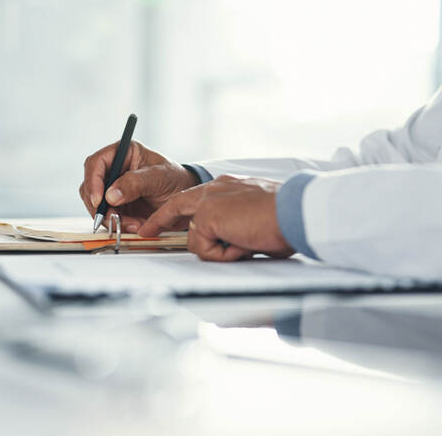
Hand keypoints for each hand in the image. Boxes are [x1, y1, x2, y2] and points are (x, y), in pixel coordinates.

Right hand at [79, 141, 198, 231]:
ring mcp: (114, 189)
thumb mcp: (159, 177)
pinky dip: (119, 224)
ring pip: (97, 205)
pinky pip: (108, 217)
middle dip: (101, 206)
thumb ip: (135, 183)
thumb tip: (110, 195)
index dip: (93, 181)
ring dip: (111, 218)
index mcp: (123, 153)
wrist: (184, 199)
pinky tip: (135, 226)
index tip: (100, 200)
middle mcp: (114, 169)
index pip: (96, 163)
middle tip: (114, 218)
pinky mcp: (117, 206)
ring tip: (134, 224)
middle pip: (91, 187)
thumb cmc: (176, 180)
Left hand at [139, 175, 294, 260]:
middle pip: (177, 206)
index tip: (168, 218)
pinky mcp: (207, 216)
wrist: (295, 211)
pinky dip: (223, 254)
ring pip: (195, 238)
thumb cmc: (286, 217)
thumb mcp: (256, 218)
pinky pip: (204, 249)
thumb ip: (237, 224)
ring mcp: (209, 201)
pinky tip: (242, 244)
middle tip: (147, 231)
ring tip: (246, 243)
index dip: (180, 210)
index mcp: (229, 187)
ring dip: (219, 250)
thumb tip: (233, 242)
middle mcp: (216, 188)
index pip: (196, 197)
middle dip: (159, 220)